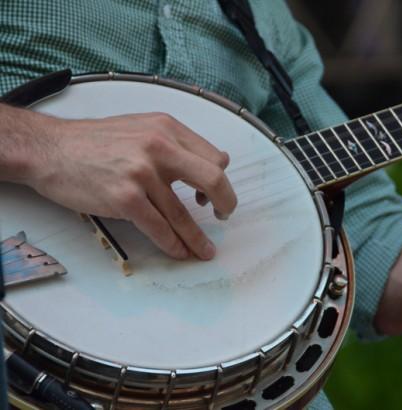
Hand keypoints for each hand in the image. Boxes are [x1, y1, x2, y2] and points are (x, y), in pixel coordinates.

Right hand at [23, 112, 236, 259]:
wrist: (49, 148)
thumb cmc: (95, 141)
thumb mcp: (141, 127)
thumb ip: (174, 143)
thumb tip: (213, 164)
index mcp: (167, 128)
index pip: (214, 157)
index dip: (220, 179)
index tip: (213, 194)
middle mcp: (159, 147)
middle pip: (212, 179)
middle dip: (225, 203)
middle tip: (224, 217)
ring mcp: (142, 173)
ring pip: (183, 214)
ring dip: (198, 238)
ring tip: (205, 251)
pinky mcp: (124, 197)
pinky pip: (158, 228)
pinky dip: (173, 244)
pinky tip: (179, 252)